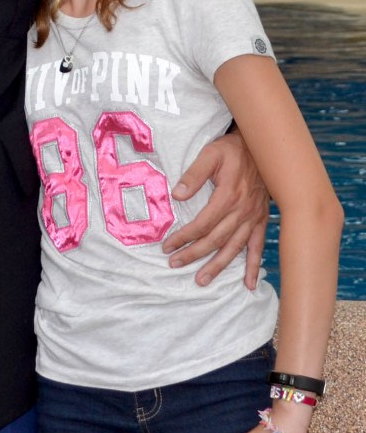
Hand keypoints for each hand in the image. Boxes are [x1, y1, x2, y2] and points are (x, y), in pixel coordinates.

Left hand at [163, 131, 268, 287]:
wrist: (263, 148)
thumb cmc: (232, 150)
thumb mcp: (210, 154)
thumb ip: (194, 174)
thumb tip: (177, 195)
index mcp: (228, 196)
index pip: (202, 224)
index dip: (184, 237)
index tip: (168, 245)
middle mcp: (241, 211)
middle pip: (215, 240)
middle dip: (193, 254)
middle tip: (174, 264)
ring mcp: (253, 218)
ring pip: (234, 248)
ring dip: (218, 266)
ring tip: (202, 280)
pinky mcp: (261, 220)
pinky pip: (257, 247)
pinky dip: (253, 266)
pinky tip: (249, 284)